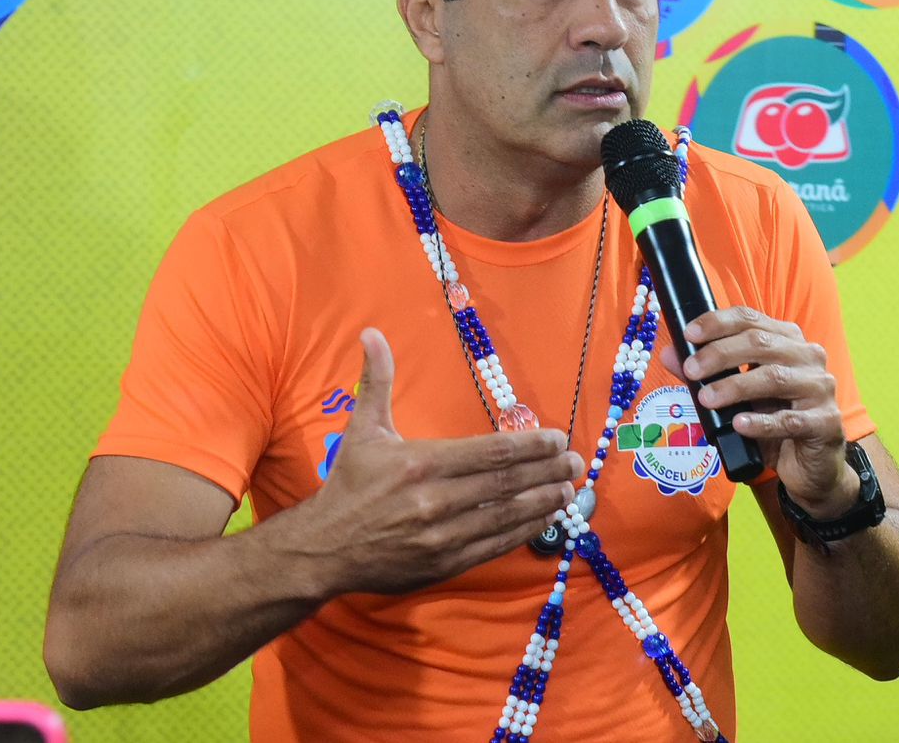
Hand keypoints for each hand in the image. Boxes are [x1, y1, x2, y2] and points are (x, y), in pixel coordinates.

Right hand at [309, 327, 582, 596]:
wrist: (322, 549)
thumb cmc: (348, 485)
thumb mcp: (363, 429)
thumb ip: (377, 380)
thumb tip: (372, 333)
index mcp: (421, 463)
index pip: (492, 452)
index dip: (531, 446)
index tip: (558, 439)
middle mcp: (435, 500)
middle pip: (506, 483)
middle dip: (547, 471)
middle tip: (576, 462)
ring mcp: (441, 536)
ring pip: (505, 516)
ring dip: (543, 501)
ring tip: (569, 488)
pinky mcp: (444, 564)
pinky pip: (493, 546)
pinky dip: (523, 532)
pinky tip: (545, 519)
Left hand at [663, 307, 857, 517]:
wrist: (810, 466)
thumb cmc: (773, 422)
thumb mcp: (738, 397)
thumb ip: (707, 374)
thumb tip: (670, 354)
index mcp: (788, 340)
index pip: (751, 319)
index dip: (718, 322)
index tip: (689, 334)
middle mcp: (808, 357)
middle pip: (761, 343)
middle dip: (720, 354)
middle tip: (691, 370)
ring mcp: (820, 388)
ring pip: (775, 378)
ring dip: (735, 386)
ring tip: (706, 399)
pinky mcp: (826, 423)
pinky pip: (791, 420)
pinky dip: (761, 422)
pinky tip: (739, 425)